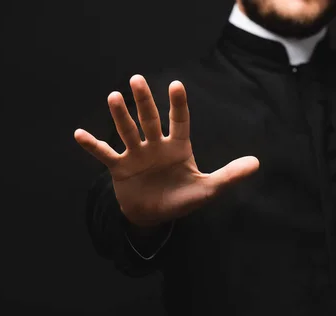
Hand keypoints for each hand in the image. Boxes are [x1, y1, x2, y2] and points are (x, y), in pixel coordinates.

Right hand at [74, 75, 259, 226]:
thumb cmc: (182, 199)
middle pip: (149, 119)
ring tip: (113, 97)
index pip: (179, 121)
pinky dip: (92, 146)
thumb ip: (230, 175)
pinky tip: (79, 134)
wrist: (155, 216)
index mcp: (177, 147)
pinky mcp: (120, 168)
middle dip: (144, 101)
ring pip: (127, 131)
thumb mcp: (208, 189)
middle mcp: (156, 145)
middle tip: (137, 80)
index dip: (178, 105)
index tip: (177, 85)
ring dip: (120, 116)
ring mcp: (136, 155)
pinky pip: (105, 155)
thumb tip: (257, 163)